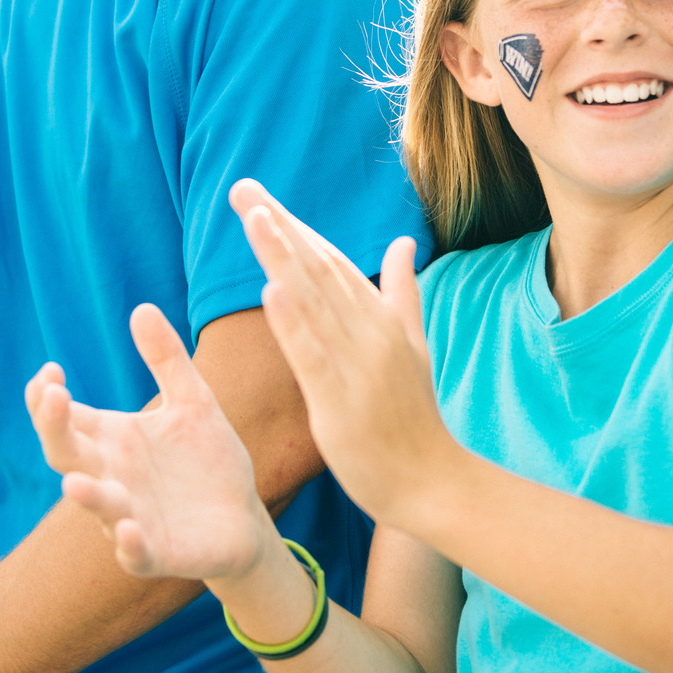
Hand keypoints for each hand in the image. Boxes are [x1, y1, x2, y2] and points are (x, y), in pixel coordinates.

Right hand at [29, 305, 274, 581]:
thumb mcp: (192, 402)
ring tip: (74, 483)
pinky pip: (133, 553)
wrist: (244, 517)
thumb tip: (141, 307)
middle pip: (66, 454)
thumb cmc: (207, 460)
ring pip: (97, 506)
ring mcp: (129, 516)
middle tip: (52, 397)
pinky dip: (128, 544)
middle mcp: (111, 477)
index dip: (46, 397)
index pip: (64, 417)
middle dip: (53, 428)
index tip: (51, 370)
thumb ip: (167, 360)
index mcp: (113, 440)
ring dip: (87, 495)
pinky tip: (128, 530)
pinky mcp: (155, 552)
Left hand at [233, 181, 451, 525]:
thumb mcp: (413, 346)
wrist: (432, 483)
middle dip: (279, 227)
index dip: (294, 226)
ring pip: (314, 301)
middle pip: (318, 268)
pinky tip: (270, 291)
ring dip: (283, 256)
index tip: (259, 196)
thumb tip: (404, 242)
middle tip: (241, 189)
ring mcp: (358, 364)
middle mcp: (370, 331)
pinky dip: (293, 322)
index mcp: (380, 318)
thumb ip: (403, 293)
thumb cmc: (414, 418)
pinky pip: (313, 356)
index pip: (331, 261)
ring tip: (254, 218)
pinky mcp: (342, 401)